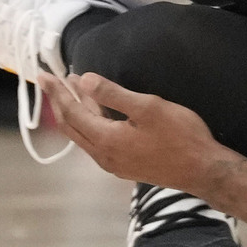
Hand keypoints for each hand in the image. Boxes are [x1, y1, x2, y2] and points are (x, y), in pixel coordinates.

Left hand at [41, 72, 228, 195]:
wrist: (202, 171)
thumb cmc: (180, 136)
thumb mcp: (148, 108)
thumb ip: (114, 94)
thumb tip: (83, 80)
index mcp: (106, 140)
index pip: (71, 113)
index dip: (57, 92)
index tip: (44, 75)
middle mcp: (103, 156)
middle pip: (71, 126)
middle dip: (59, 101)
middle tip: (49, 80)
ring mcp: (113, 164)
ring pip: (82, 135)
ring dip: (74, 112)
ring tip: (71, 89)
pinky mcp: (124, 166)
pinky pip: (95, 142)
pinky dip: (88, 122)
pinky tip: (96, 111)